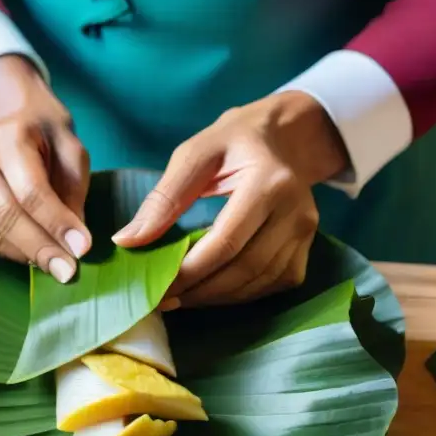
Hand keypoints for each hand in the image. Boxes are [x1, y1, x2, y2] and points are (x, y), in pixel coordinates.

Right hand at [0, 55, 90, 282]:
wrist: (9, 130)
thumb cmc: (46, 143)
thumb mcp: (71, 153)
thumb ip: (74, 192)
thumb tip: (71, 242)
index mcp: (4, 138)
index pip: (29, 190)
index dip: (56, 223)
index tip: (81, 249)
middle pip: (5, 216)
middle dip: (41, 248)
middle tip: (68, 271)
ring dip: (27, 255)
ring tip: (54, 260)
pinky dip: (8, 254)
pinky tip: (27, 248)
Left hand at [112, 91, 349, 308]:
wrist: (287, 136)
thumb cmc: (235, 141)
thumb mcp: (195, 154)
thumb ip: (164, 199)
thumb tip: (127, 241)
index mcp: (268, 183)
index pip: (226, 243)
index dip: (189, 272)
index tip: (156, 287)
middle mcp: (296, 212)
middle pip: (244, 269)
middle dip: (200, 291)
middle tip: (164, 299)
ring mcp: (307, 232)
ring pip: (259, 283)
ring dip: (218, 298)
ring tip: (182, 297)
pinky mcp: (308, 247)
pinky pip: (274, 284)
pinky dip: (241, 294)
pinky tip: (214, 290)